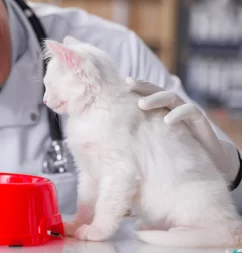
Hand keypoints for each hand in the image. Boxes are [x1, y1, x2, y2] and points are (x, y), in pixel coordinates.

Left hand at [125, 77, 240, 187]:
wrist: (207, 161)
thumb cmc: (176, 151)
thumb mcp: (155, 142)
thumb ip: (140, 136)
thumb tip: (111, 142)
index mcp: (161, 110)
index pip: (148, 94)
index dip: (136, 87)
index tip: (123, 82)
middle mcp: (173, 107)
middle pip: (158, 91)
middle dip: (143, 86)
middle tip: (129, 84)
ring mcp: (187, 112)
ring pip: (172, 97)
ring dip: (156, 98)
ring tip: (141, 104)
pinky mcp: (200, 121)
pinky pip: (190, 111)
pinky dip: (178, 113)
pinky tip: (167, 120)